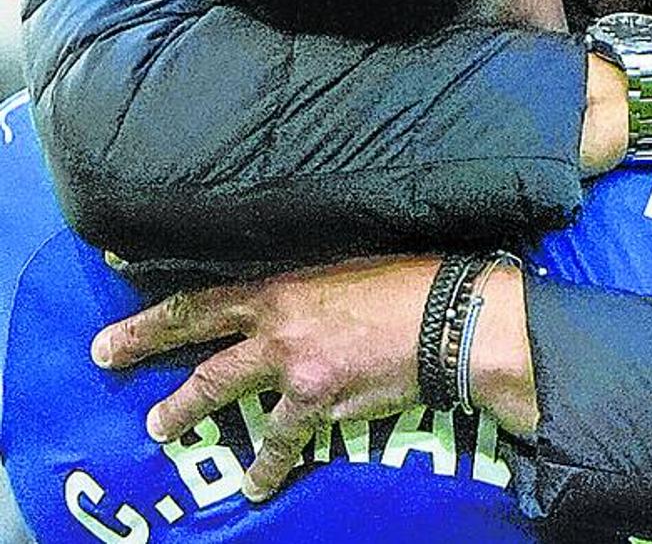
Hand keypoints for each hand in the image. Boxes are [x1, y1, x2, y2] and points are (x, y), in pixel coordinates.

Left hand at [90, 254, 533, 501]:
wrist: (447, 322)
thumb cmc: (407, 280)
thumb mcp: (349, 263)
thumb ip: (309, 280)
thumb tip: (289, 290)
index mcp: (285, 286)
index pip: (207, 294)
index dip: (161, 296)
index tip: (117, 286)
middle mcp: (278, 328)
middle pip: (198, 341)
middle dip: (145, 348)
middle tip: (106, 356)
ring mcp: (294, 371)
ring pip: (225, 395)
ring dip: (189, 413)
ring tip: (161, 428)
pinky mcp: (319, 407)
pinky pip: (281, 443)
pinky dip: (269, 466)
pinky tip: (259, 485)